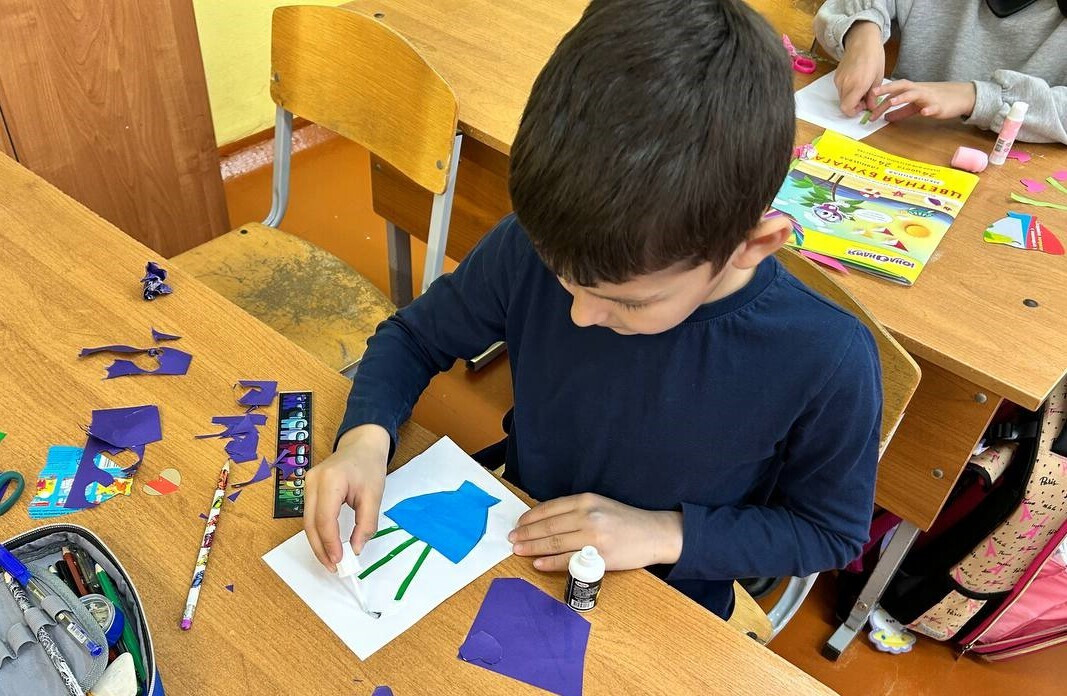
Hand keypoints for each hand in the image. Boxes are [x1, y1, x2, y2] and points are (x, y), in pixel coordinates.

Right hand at [303, 424, 389, 570]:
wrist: (362, 445)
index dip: (330, 544)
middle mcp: (312, 481)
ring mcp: (307, 483)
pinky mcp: (308, 488)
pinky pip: (310, 515)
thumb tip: (355, 550)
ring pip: (307, 521)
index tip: (340, 561)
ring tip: (331, 560)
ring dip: (318, 543)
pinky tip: (327, 544)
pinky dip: (317, 532)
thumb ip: (366, 524)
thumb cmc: (369, 466)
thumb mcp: (374, 496)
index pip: (324, 519)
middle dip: (320, 548)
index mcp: (330, 480)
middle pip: (310, 523)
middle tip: (333, 567)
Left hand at [508, 493, 682, 571]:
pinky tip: (538, 563)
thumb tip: (545, 520)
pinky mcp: (599, 557)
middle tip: (512, 540)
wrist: (654, 534)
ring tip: (519, 551)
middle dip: (526, 534)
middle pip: (548, 526)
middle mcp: (588, 516)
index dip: (530, 518)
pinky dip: (549, 562)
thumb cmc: (625, 521)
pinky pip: (567, 560)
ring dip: (532, 547)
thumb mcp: (600, 505)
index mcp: (586, 500)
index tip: (518, 525)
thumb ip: (575, 510)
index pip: (550, 508)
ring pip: (554, 543)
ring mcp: (593, 537)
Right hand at [834, 21, 884, 116]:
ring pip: (842, 97)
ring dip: (851, 97)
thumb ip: (872, 95)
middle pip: (844, 104)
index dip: (854, 112)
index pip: (847, 108)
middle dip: (854, 105)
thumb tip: (871, 107)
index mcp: (857, 85)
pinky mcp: (836, 76)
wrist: (862, 40)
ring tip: (862, 88)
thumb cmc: (873, 56)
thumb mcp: (878, 78)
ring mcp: (839, 80)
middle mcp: (845, 84)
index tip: (863, 107)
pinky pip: (840, 89)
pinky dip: (848, 90)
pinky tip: (857, 81)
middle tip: (865, 98)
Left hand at [867, 80, 976, 121]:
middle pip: (901, 87)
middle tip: (873, 93)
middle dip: (887, 89)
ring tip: (891, 102)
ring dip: (903, 97)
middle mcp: (919, 91)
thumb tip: (885, 117)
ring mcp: (930, 97)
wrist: (962, 97)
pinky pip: (934, 107)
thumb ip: (900, 111)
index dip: (880, 98)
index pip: (893, 92)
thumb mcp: (915, 106)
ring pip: (915, 94)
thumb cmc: (937, 99)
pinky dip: (929, 109)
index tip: (867, 106)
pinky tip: (924, 113)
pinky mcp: (941, 106)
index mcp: (912, 90)